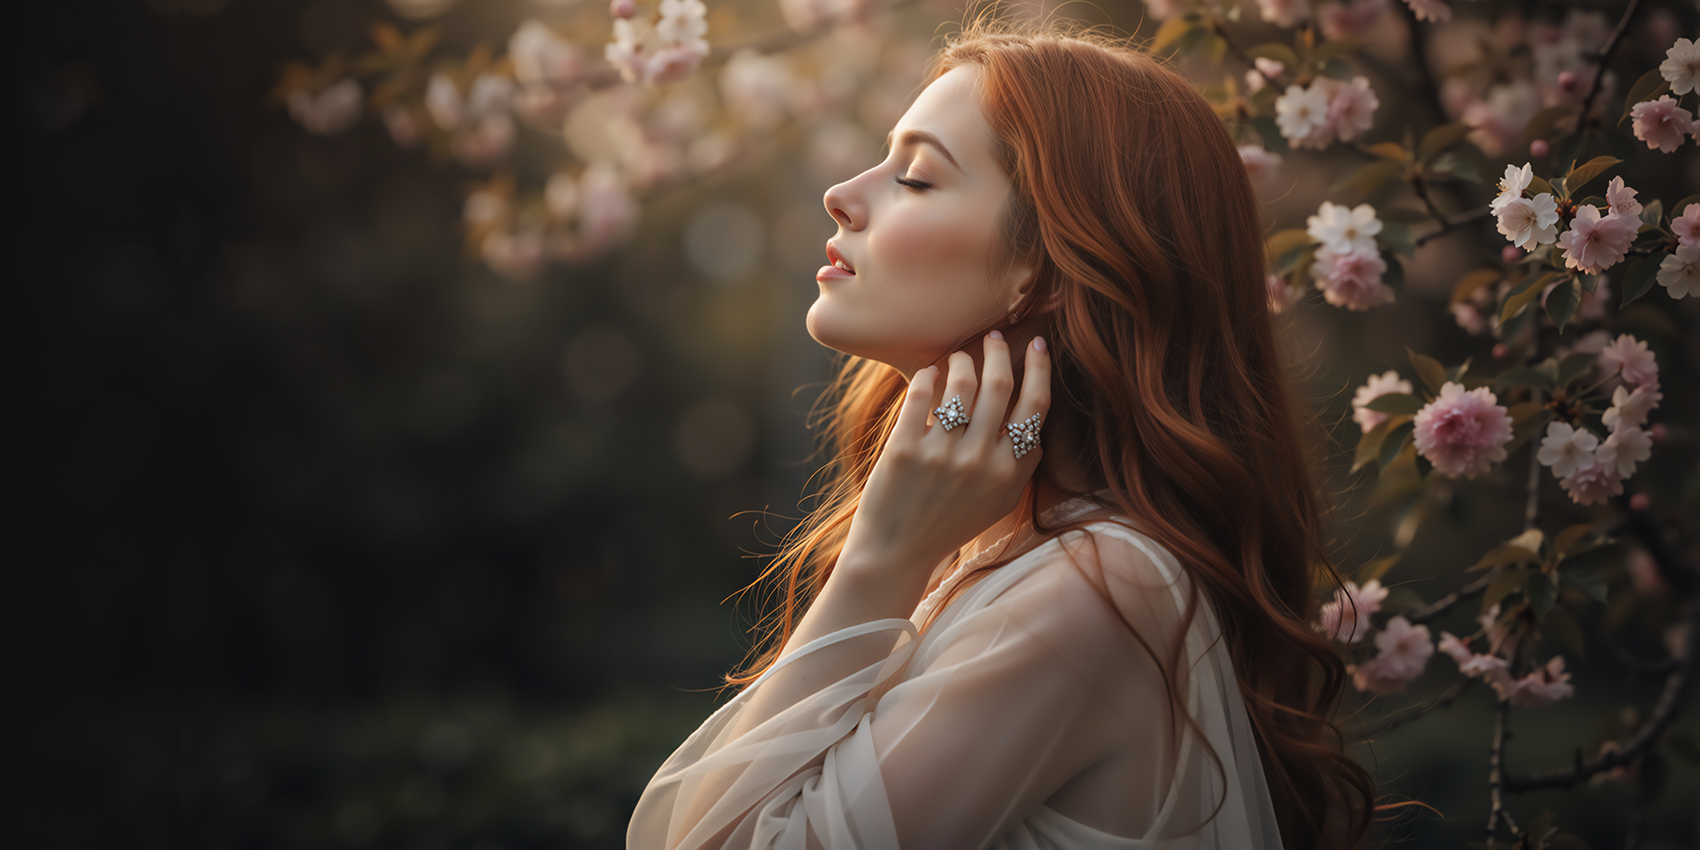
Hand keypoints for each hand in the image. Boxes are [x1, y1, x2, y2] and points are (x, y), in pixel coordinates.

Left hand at [837, 332, 1052, 584]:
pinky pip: (920, 395)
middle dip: (999, 351)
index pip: (1035, 407)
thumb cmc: (948, 527)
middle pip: (1000, 385)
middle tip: (994, 337)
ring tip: (959, 357)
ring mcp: (940, 454)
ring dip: (963, 360)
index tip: (1037, 345)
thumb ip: (1021, 470)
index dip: (1039, 369)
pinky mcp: (903, 448)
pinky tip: (929, 373)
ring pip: (961, 384)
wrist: (896, 552)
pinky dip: (927, 376)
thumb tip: (1037, 434)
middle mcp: (978, 460)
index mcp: (1006, 471)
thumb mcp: (998, 506)